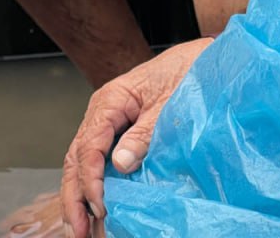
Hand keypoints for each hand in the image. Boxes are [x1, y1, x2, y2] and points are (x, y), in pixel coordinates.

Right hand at [60, 38, 211, 237]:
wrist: (203, 58)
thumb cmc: (188, 72)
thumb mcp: (170, 103)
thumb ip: (145, 134)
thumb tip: (119, 165)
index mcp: (111, 100)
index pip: (90, 145)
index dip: (91, 180)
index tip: (100, 206)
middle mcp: (103, 112)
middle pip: (77, 157)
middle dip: (75, 196)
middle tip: (79, 230)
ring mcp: (108, 122)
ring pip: (81, 162)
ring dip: (80, 195)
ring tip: (81, 228)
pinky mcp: (119, 131)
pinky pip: (97, 160)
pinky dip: (93, 186)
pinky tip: (94, 208)